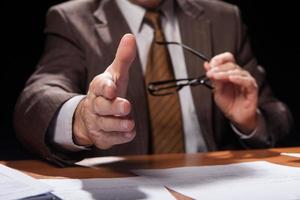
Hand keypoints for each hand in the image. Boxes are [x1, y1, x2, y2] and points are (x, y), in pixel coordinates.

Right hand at [73, 34, 136, 148]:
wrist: (91, 116)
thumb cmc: (108, 92)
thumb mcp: (116, 75)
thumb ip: (124, 58)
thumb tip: (130, 37)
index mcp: (98, 88)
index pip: (100, 86)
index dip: (106, 87)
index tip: (113, 88)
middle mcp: (96, 105)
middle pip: (102, 106)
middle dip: (113, 107)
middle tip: (126, 106)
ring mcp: (97, 122)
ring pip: (106, 124)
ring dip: (118, 124)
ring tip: (129, 124)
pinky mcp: (102, 137)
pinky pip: (111, 138)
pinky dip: (120, 137)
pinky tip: (129, 134)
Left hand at [204, 52, 257, 133]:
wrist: (235, 117)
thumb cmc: (229, 104)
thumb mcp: (216, 90)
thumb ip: (213, 78)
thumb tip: (207, 65)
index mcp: (230, 73)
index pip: (228, 59)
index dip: (219, 59)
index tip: (210, 64)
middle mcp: (239, 75)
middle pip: (230, 65)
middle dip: (218, 68)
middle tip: (210, 73)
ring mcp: (246, 81)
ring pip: (237, 71)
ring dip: (225, 73)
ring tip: (217, 76)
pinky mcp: (252, 88)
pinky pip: (246, 81)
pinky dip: (238, 79)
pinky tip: (231, 79)